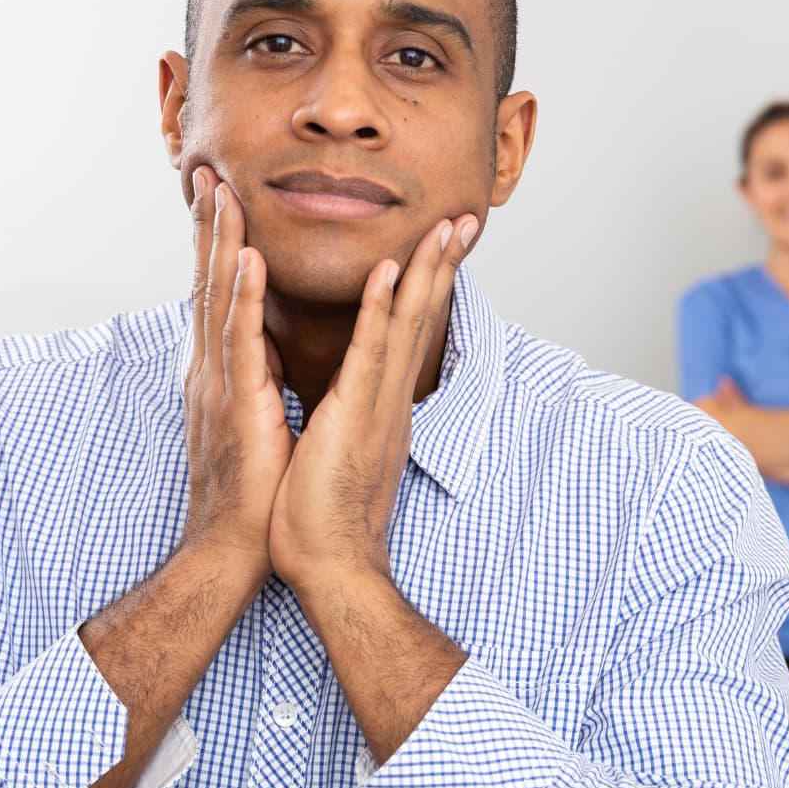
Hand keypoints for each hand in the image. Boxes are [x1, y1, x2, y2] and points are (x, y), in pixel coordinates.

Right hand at [177, 166, 293, 583]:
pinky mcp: (239, 405)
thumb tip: (265, 357)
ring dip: (221, 243)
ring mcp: (219, 386)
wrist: (236, 550)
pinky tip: (248, 258)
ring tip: (222, 192)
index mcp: (220, 377)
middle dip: (208, 228)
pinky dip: (244, 297)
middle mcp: (211, 373)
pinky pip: (242, 342)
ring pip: (220, 301)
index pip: (218, 299)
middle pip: (209, 286)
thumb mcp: (255, 426)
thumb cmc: (253, 497)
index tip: (220, 201)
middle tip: (207, 172)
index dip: (217, 248)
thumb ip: (256, 386)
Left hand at [269, 212, 478, 597]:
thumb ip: (350, 419)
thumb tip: (349, 404)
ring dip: (427, 270)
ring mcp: (379, 405)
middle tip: (465, 219)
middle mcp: (390, 398)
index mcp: (382, 405)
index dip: (425, 287)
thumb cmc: (323, 520)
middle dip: (442, 266)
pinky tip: (392, 270)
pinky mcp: (356, 415)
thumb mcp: (339, 453)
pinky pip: (372, 353)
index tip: (439, 247)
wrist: (329, 568)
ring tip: (448, 226)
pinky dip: (383, 309)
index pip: (407, 333)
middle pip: (421, 318)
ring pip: (407, 324)